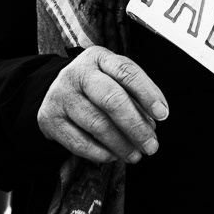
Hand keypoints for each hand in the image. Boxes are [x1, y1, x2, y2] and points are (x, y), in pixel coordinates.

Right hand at [38, 46, 168, 163]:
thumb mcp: (113, 78)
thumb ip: (134, 96)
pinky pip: (79, 142)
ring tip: (135, 154)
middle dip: (136, 126)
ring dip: (121, 145)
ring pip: (97, 124)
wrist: (53, 91)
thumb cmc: (94, 86)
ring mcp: (62, 96)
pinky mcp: (50, 119)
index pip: (126, 71)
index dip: (147, 93)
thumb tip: (151, 123)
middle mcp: (77, 74)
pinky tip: (113, 156)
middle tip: (151, 144)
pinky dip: (101, 153)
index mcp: (99, 58)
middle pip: (111, 100)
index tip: (162, 114)